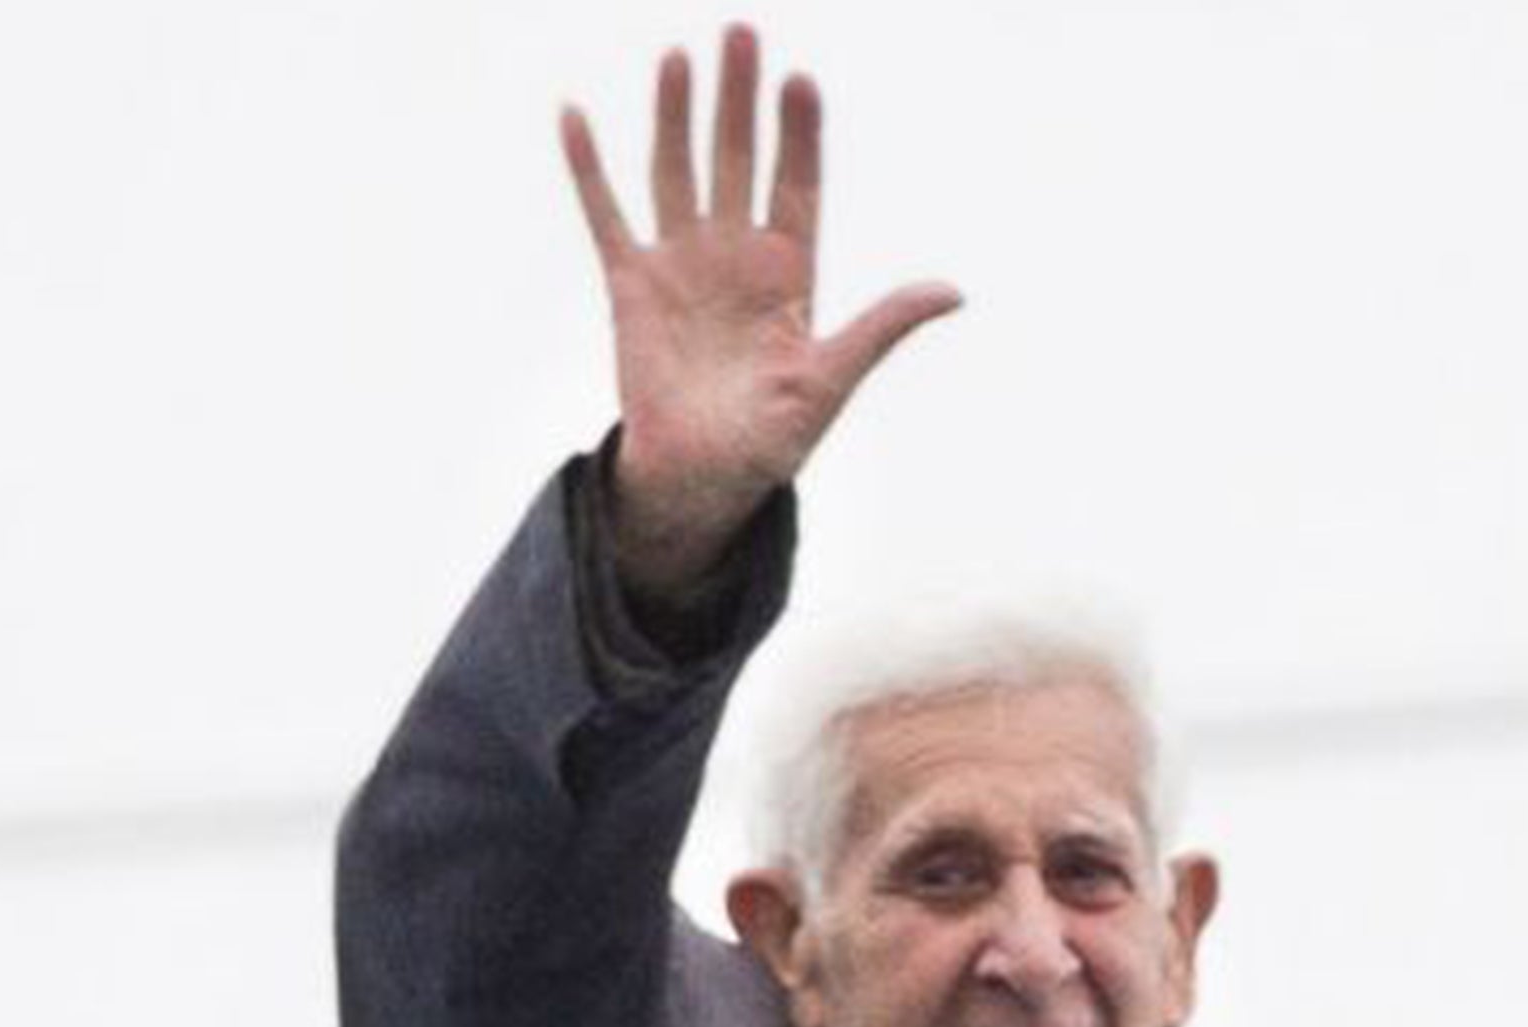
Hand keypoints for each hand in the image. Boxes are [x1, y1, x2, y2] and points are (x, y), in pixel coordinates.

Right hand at [562, 25, 960, 597]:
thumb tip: (953, 291)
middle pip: (739, 160)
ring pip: (677, 171)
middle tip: (741, 31)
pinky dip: (588, 169)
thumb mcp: (832, 380)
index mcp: (789, 276)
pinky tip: (575, 116)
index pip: (797, 186)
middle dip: (740, 98)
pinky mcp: (630, 285)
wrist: (700, 481)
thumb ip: (882, 327)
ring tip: (679, 57)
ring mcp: (681, 265)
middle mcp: (734, 257)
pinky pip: (606, 215)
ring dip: (676, 115)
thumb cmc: (770, 443)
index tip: (800, 81)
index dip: (799, 135)